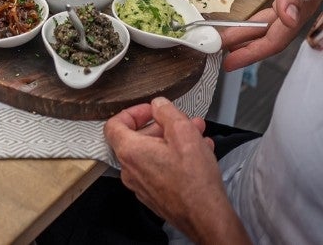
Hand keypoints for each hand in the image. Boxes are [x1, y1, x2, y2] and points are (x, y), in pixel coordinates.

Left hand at [106, 99, 246, 243]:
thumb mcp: (183, 133)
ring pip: (153, 154)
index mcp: (130, 152)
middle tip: (182, 121)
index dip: (133, 112)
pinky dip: (174, 158)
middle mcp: (131, 170)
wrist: (207, 218)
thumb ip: (166, 112)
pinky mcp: (155, 196)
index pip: (115, 124)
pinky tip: (198, 155)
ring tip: (197, 135)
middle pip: (138, 139)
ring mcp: (142, 185)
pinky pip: (160, 170)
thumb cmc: (195, 181)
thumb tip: (158, 105)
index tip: (151, 110)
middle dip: (162, 126)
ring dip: (173, 141)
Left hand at [218, 0, 322, 69]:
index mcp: (304, 2)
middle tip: (220, 53)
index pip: (275, 37)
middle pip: (270, 34)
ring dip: (249, 33)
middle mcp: (301, 3)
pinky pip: (273, 7)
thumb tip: (288, 19)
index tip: (231, 60)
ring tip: (228, 39)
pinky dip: (257, 15)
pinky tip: (246, 13)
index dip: (252, 50)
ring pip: (271, 23)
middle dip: (246, 46)